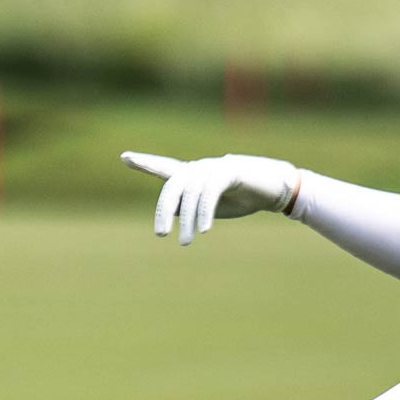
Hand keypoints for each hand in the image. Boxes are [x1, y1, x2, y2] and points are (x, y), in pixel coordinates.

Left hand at [124, 151, 300, 245]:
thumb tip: (172, 211)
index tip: (125, 157)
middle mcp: (200, 168)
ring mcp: (213, 168)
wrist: (274, 188)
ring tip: (185, 242)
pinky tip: (205, 229)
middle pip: (173, 185)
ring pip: (191, 193)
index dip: (145, 163)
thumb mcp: (211, 207)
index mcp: (194, 176)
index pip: (165, 168)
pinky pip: (210, 192)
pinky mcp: (229, 172)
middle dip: (163, 210)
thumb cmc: (241, 197)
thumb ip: (191, 206)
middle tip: (161, 234)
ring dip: (188, 221)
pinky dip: (205, 211)